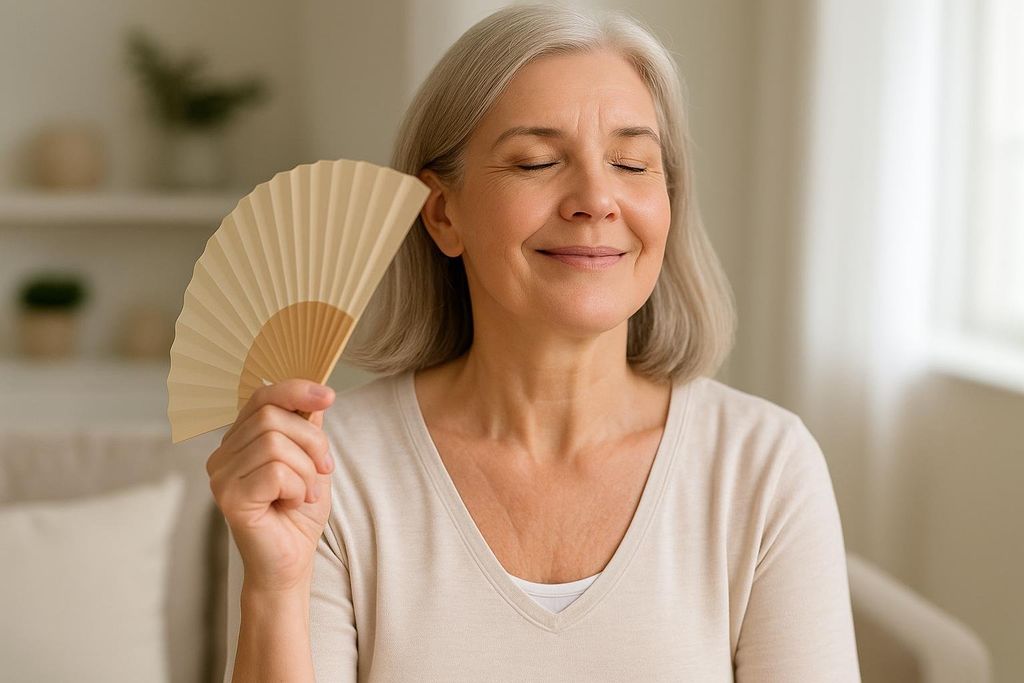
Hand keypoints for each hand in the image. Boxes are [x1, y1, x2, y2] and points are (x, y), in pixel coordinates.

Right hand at [206, 379, 335, 592]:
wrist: (291, 563)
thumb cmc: (299, 514)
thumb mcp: (311, 462)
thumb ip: (308, 427)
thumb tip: (317, 393)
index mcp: (240, 440)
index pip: (262, 396)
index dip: (296, 390)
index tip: (329, 396)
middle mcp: (223, 454)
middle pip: (272, 416)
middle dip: (311, 441)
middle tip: (323, 470)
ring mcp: (221, 476)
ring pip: (275, 443)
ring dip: (306, 471)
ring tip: (305, 494)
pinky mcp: (229, 497)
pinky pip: (275, 472)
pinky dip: (297, 488)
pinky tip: (292, 504)